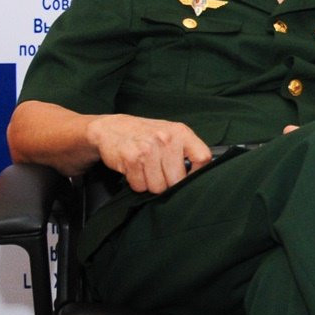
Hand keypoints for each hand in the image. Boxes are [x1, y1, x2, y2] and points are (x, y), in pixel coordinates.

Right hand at [87, 114, 210, 193]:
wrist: (111, 128)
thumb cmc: (145, 134)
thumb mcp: (171, 133)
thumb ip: (187, 150)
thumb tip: (201, 175)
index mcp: (181, 132)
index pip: (203, 158)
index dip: (197, 174)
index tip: (189, 178)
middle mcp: (166, 139)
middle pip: (177, 181)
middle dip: (168, 183)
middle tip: (159, 172)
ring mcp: (148, 149)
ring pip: (158, 187)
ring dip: (150, 184)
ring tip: (146, 169)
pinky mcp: (132, 159)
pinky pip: (140, 186)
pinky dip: (136, 183)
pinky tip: (134, 170)